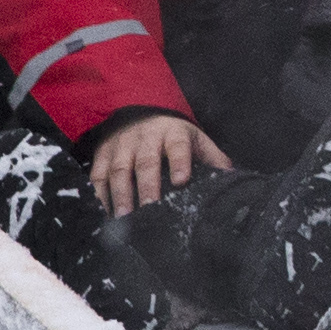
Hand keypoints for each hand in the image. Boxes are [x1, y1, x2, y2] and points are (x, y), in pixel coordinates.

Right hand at [90, 110, 230, 213]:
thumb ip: (212, 158)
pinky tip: (105, 212)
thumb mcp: (195, 139)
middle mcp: (145, 138)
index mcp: (173, 133)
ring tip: (124, 216)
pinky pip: (98, 174)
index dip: (180, 161)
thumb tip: (232, 178)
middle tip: (150, 207)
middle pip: (146, 161)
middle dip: (148, 185)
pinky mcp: (103, 154)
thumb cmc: (172, 135)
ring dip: (121, 193)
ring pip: (119, 169)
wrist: (138, 113)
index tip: (181, 180)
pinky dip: (100, 194)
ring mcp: (122, 146)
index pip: (178, 146)